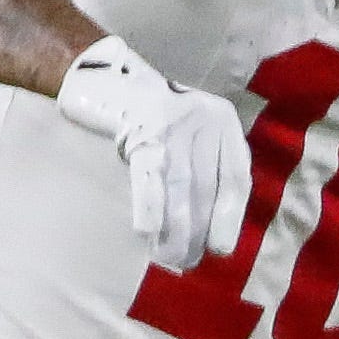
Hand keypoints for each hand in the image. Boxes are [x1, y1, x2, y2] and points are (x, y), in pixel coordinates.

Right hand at [56, 37, 247, 267]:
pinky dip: (150, 208)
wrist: (102, 76)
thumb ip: (206, 164)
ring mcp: (172, 124)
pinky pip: (149, 178)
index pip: (236, 179)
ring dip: (175, 228)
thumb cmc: (148, 113)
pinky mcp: (141, 129)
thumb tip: (210, 225)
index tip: (221, 250)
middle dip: (198, 230)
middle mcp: (204, 120)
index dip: (229, 218)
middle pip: (206, 189)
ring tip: (169, 257)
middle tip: (187, 262)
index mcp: (223, 121)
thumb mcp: (192, 129)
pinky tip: (146, 234)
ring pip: (180, 188)